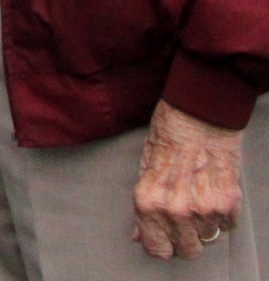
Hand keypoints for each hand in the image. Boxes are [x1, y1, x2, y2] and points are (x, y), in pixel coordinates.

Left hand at [134, 100, 244, 259]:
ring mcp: (204, 209)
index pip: (157, 249)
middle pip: (188, 251)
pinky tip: (212, 192)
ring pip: (208, 237)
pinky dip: (221, 214)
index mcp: (149, 202)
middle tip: (183, 223)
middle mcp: (176, 210)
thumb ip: (144, 208)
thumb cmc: (167, 137)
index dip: (161, 247)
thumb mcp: (144, 170)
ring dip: (204, 224)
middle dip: (185, 241)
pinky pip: (227, 225)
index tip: (163, 242)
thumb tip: (139, 234)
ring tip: (197, 196)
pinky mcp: (228, 202)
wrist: (199, 117)